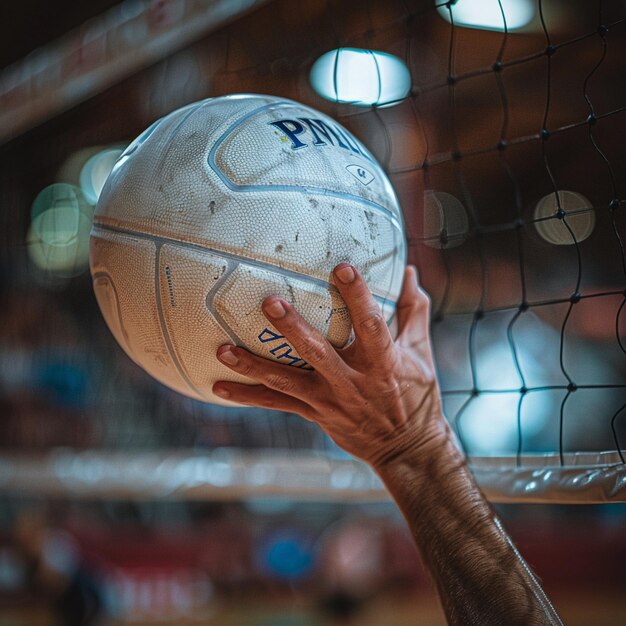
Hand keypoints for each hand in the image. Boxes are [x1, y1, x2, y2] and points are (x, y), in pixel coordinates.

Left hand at [213, 264, 448, 467]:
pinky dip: (248, 396)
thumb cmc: (418, 397)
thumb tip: (408, 270)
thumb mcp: (421, 353)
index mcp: (383, 362)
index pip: (370, 325)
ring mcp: (330, 400)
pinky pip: (278, 404)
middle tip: (269, 303)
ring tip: (223, 350)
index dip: (357, 297)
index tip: (341, 268)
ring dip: (254, 365)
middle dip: (292, 329)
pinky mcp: (315, 413)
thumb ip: (413, 311)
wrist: (407, 449)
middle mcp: (353, 381)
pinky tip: (219, 386)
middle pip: (318, 353)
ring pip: (287, 382)